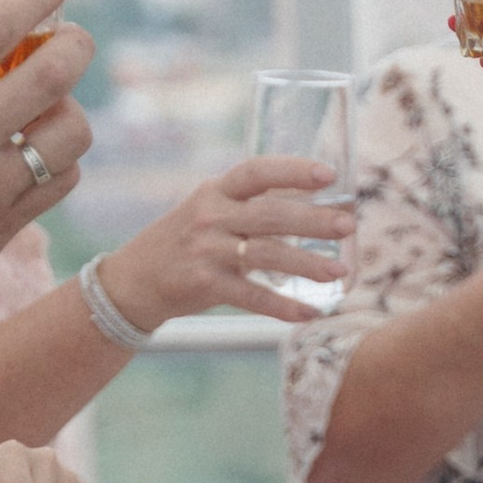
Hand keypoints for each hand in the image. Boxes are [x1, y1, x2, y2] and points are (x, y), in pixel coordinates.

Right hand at [97, 155, 357, 333]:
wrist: (134, 281)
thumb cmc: (184, 241)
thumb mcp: (209, 210)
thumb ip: (249, 205)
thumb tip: (312, 202)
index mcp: (216, 190)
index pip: (257, 171)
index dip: (292, 170)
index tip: (328, 174)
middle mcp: (211, 216)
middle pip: (270, 214)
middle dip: (313, 219)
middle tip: (349, 225)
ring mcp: (207, 251)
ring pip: (266, 254)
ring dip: (307, 263)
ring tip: (341, 271)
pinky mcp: (204, 284)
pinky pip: (252, 296)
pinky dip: (283, 306)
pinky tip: (310, 312)